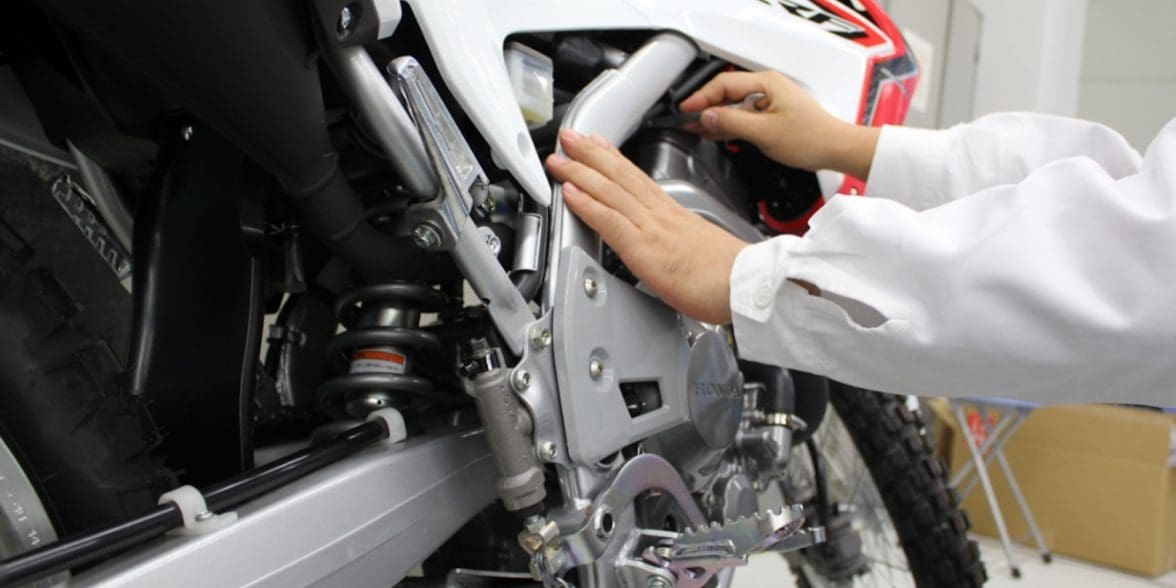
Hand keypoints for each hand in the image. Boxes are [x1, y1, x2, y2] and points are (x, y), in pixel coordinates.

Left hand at [544, 129, 748, 323]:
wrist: (748, 285)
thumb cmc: (730, 276)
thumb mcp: (701, 251)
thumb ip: (679, 245)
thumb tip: (671, 252)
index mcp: (674, 215)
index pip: (639, 179)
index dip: (615, 159)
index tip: (599, 144)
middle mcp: (661, 215)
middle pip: (621, 176)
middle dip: (592, 154)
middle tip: (570, 137)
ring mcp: (652, 228)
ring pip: (611, 191)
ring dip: (581, 171)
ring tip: (560, 156)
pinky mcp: (645, 248)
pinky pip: (610, 220)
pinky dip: (587, 204)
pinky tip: (570, 192)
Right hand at [680, 71, 879, 178]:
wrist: (835, 148)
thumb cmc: (811, 137)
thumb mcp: (764, 132)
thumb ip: (732, 123)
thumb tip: (707, 117)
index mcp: (766, 83)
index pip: (723, 85)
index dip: (701, 98)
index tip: (686, 110)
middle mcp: (767, 88)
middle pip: (726, 94)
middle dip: (705, 107)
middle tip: (686, 121)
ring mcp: (769, 101)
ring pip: (733, 106)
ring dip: (715, 118)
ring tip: (695, 128)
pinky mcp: (770, 115)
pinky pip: (742, 116)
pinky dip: (728, 124)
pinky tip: (715, 133)